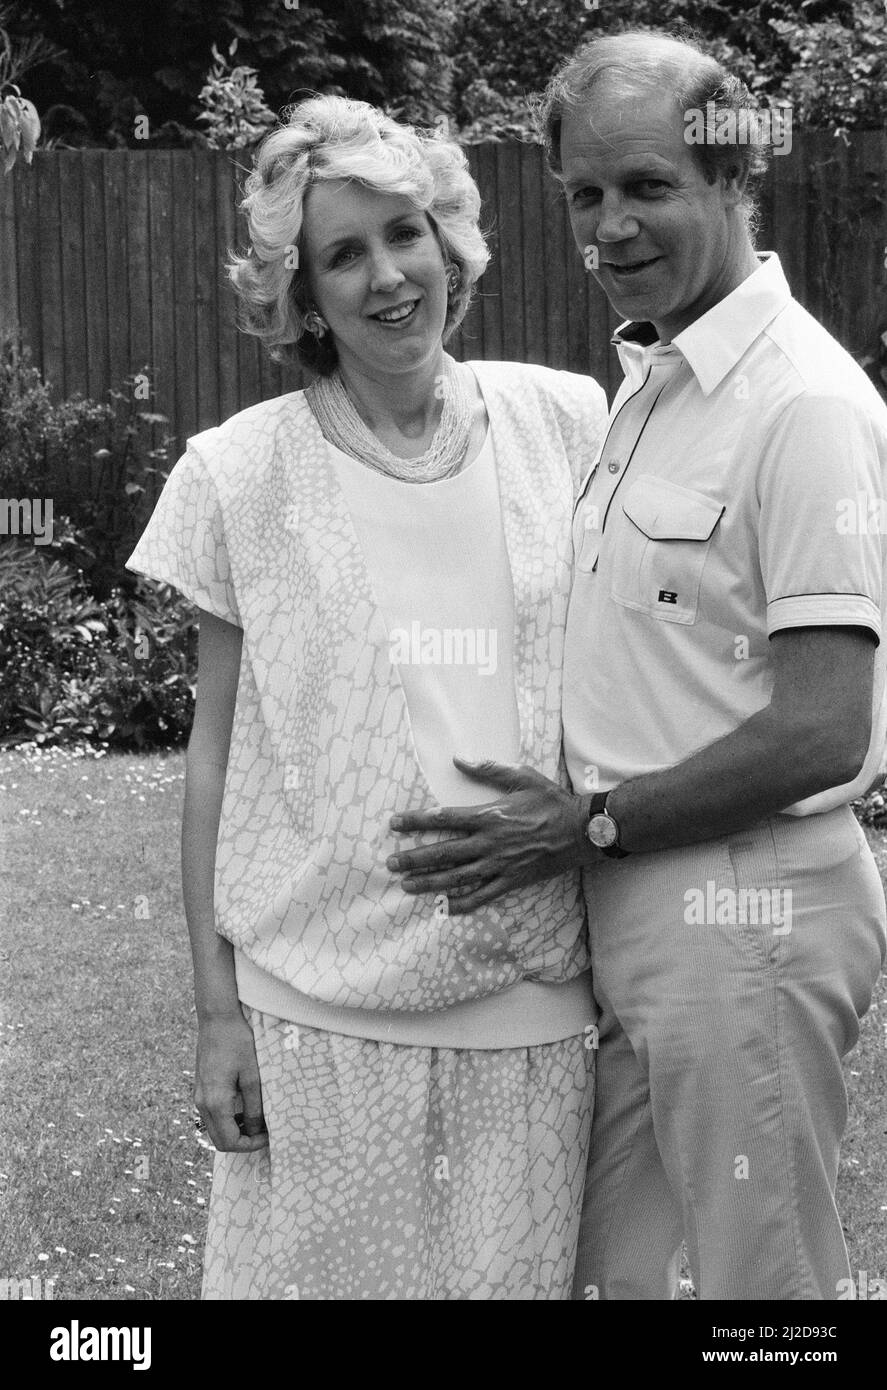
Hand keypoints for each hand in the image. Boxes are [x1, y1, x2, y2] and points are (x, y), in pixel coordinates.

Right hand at [194, 1012, 268, 1151]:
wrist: (217, 1018)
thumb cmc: (238, 1042)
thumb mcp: (253, 1075)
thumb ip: (254, 1107)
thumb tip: (257, 1131)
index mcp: (216, 1102)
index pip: (229, 1142)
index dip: (250, 1145)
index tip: (269, 1136)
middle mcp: (202, 1103)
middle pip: (220, 1140)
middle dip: (243, 1141)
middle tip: (265, 1131)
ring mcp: (199, 1096)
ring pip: (215, 1128)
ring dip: (235, 1131)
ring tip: (258, 1118)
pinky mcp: (201, 1088)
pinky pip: (212, 1114)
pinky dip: (228, 1119)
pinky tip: (245, 1106)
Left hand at [387, 757, 593, 913]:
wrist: (582, 830)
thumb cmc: (552, 801)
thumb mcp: (522, 776)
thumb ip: (488, 769)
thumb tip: (459, 760)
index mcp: (489, 815)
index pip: (444, 818)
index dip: (416, 821)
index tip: (395, 824)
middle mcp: (490, 842)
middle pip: (444, 852)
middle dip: (414, 858)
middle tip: (391, 862)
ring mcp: (500, 864)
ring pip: (457, 877)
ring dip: (429, 882)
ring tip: (406, 886)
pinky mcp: (512, 880)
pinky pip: (483, 895)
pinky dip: (463, 903)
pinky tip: (445, 907)